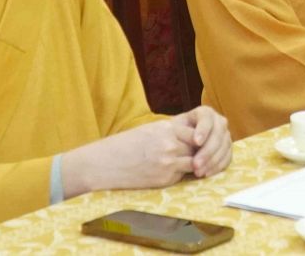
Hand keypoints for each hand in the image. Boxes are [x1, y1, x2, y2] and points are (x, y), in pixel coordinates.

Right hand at [60, 116, 200, 197]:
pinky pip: (182, 176)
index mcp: (167, 127)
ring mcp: (168, 160)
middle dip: (199, 153)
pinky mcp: (165, 177)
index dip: (199, 139)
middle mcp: (170, 142)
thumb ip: (172, 132)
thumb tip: (192, 136)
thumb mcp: (150, 130)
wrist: (105, 164)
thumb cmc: (127, 146)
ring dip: (194, 165)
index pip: (197, 132)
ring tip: (187, 166)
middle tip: (197, 157)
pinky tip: (172, 173)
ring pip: (195, 162)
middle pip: (198, 147)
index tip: (198, 144)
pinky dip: (182, 175)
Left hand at [175, 106, 232, 178]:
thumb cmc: (175, 135)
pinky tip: (207, 173)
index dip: (203, 130)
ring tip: (198, 172)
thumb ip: (181, 132)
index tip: (196, 142)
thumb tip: (194, 141)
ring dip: (212, 161)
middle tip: (195, 164)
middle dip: (207, 151)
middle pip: (218, 134)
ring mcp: (225, 135)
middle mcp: (218, 122)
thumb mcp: (174, 130)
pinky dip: (218, 166)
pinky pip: (227, 157)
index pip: (207, 118)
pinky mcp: (228, 149)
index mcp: (205, 113)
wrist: (180, 144)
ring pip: (224, 147)